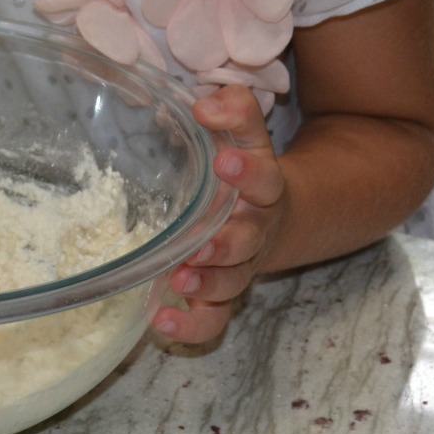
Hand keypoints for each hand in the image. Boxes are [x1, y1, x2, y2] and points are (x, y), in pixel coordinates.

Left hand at [154, 84, 284, 343]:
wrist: (273, 214)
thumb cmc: (243, 166)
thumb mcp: (244, 132)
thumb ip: (232, 109)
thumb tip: (204, 106)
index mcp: (264, 188)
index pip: (265, 179)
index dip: (248, 173)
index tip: (224, 162)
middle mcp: (255, 231)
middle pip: (248, 242)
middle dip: (225, 245)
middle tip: (200, 246)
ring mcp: (240, 267)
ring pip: (232, 284)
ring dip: (207, 285)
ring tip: (179, 281)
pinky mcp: (223, 295)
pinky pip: (213, 319)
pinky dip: (190, 327)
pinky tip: (160, 323)